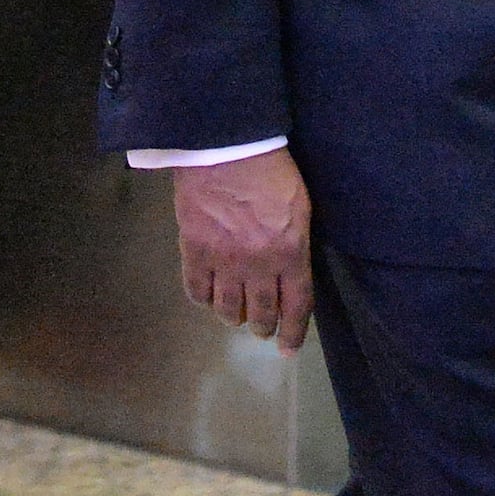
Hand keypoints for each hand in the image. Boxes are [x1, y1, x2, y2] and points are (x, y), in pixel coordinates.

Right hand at [173, 150, 313, 353]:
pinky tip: (206, 296)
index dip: (293, 332)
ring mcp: (224, 261)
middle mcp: (258, 266)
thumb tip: (291, 266)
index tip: (288, 349)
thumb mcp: (299, 206)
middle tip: (261, 329)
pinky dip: (202, 299)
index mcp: (291, 253)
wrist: (225, 146)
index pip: (296, 305)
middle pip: (261, 312)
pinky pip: (196, 290)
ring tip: (234, 314)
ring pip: (227, 308)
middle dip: (262, 326)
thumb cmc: (271, 168)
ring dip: (232, 316)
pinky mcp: (194, 250)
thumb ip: (296, 241)